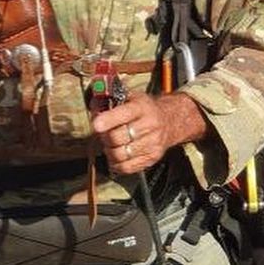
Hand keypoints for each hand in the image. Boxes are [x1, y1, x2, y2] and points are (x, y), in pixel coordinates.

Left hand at [90, 89, 210, 174]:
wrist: (169, 121)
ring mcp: (152, 143)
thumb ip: (111, 100)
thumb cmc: (145, 109)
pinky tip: (115, 156)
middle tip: (103, 133)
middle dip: (104, 137)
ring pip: (120, 154)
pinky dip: (116, 164)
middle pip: (118, 137)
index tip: (96, 125)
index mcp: (142, 107)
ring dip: (109, 151)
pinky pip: (127, 167)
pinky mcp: (152, 158)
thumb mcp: (131, 97)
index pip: (124, 114)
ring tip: (109, 144)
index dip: (108, 120)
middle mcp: (150, 125)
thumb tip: (94, 107)